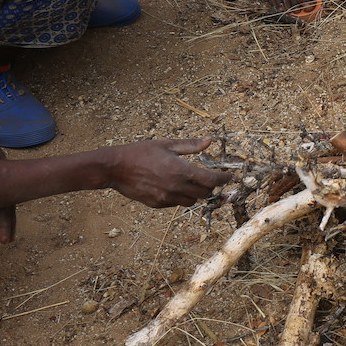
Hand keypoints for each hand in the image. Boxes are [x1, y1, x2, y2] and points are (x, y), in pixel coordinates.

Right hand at [103, 138, 232, 207]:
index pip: (212, 180)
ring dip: (197, 193)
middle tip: (211, 177)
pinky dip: (181, 197)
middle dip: (211, 186)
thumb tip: (209, 141)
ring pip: (192, 201)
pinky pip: (177, 204)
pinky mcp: (157, 204)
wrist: (115, 168)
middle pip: (205, 193)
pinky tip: (175, 186)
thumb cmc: (140, 152)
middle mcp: (176, 187)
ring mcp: (166, 198)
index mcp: (181, 170)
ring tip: (192, 182)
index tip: (230, 176)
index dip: (224, 179)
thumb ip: (190, 145)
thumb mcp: (166, 144)